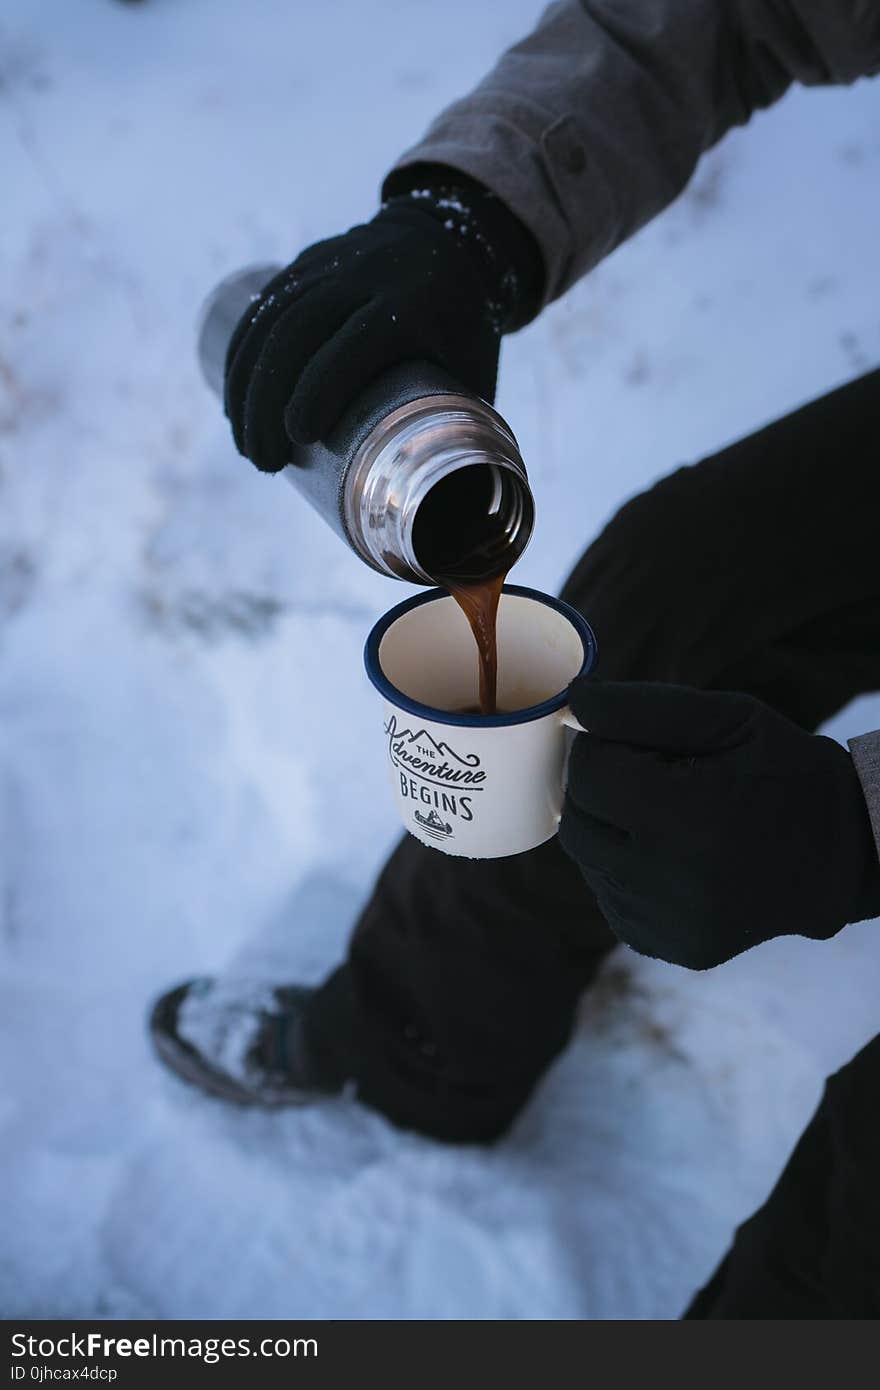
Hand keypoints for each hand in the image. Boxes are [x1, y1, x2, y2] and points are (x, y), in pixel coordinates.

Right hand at [223, 178, 540, 472]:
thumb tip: (459, 516)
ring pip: (271, 320)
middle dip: (269, 401)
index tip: (298, 437)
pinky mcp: (305, 264)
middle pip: (298, 331)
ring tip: (246, 447)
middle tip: (265, 462)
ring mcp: (329, 264)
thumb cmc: (468, 332)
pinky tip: (233, 401)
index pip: (357, 341)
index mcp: (411, 302)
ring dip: (247, 388)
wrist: (454, 242)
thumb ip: (465, 435)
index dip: (321, 386)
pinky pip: (261, 309)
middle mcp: (364, 275)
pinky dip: (241, 358)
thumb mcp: (477, 370)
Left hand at [559, 679, 879, 968]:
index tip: (632, 744)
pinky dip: (626, 871)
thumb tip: (576, 703)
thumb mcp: (729, 719)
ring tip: (666, 816)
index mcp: (686, 819)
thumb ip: (643, 708)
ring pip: (590, 863)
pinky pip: (612, 899)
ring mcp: (669, 924)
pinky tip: (671, 854)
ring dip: (610, 831)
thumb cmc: (786, 773)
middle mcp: (671, 882)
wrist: (844, 856)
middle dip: (598, 791)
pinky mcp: (671, 947)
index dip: (600, 750)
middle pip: (578, 824)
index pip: (588, 776)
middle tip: (642, 776)